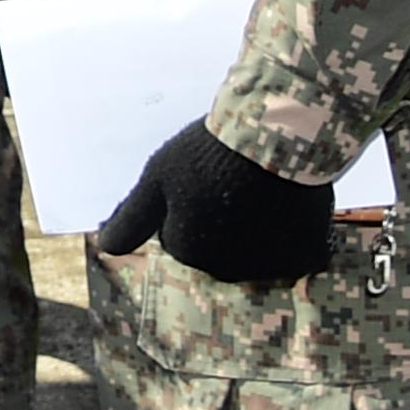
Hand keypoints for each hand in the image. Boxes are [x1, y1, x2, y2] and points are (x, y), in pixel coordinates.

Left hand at [97, 120, 333, 283]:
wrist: (278, 139)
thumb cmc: (209, 155)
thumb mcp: (157, 179)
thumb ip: (131, 219)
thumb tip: (105, 247)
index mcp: (188, 252)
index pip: (176, 238)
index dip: (183, 206)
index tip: (195, 181)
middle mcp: (227, 270)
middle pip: (214, 248)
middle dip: (216, 221)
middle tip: (227, 183)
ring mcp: (268, 267)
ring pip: (252, 251)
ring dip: (252, 228)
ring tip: (258, 189)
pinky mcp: (305, 257)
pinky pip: (291, 250)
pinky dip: (289, 232)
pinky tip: (286, 203)